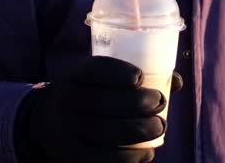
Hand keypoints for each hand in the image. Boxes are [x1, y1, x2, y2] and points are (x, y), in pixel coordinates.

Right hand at [15, 56, 183, 162]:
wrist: (47, 127)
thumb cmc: (87, 99)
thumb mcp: (97, 83)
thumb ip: (132, 79)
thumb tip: (177, 81)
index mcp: (73, 79)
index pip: (93, 70)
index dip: (117, 72)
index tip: (139, 77)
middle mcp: (66, 103)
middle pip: (105, 102)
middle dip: (140, 102)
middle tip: (160, 102)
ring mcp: (67, 132)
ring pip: (108, 131)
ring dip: (141, 129)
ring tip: (159, 126)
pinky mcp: (73, 158)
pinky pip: (105, 158)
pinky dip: (131, 156)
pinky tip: (147, 152)